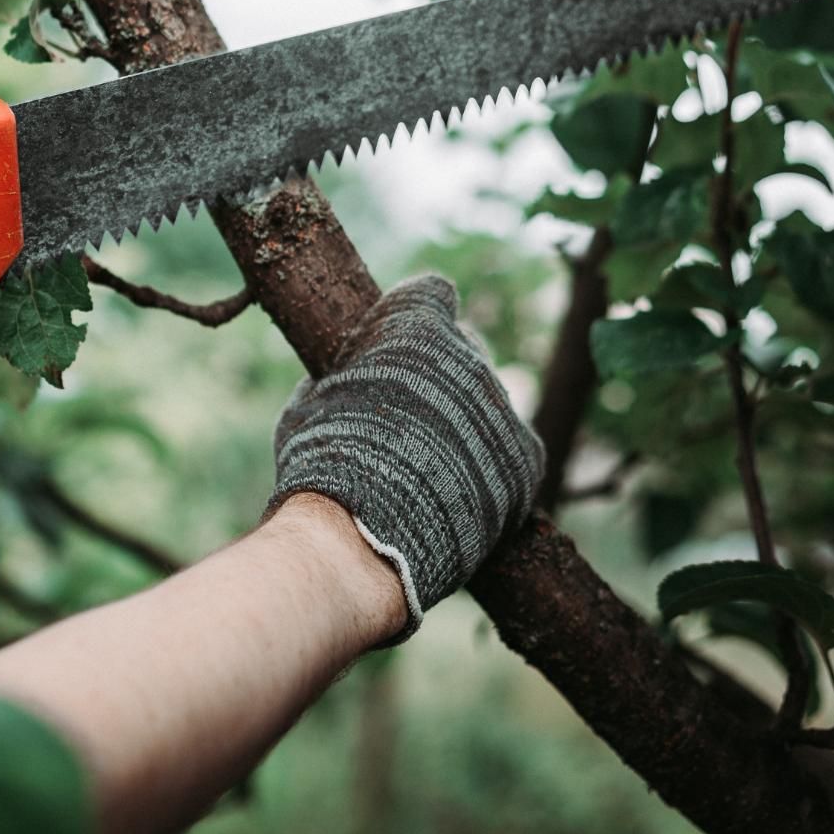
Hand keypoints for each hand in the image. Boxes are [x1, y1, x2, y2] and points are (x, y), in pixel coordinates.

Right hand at [268, 274, 543, 639]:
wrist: (360, 539)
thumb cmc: (321, 463)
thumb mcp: (308, 402)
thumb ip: (340, 377)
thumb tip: (342, 382)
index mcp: (413, 325)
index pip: (431, 294)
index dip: (413, 317)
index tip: (397, 346)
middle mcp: (467, 354)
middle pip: (463, 349)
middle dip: (438, 374)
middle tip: (406, 416)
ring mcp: (501, 407)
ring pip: (487, 401)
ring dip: (463, 423)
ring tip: (426, 467)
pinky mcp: (525, 458)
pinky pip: (511, 447)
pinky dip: (490, 464)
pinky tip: (458, 491)